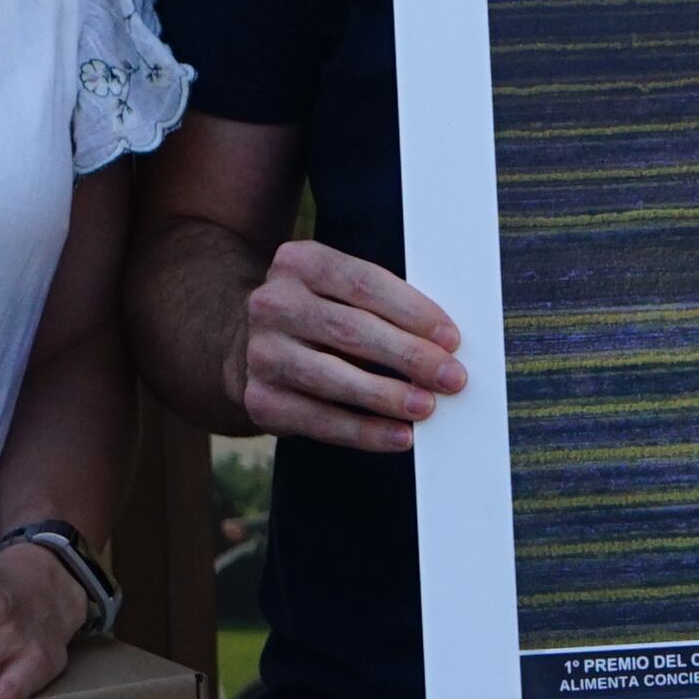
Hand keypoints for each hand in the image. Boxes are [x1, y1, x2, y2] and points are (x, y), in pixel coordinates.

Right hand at [231, 239, 464, 452]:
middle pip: (351, 330)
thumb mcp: (339, 290)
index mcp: (300, 262)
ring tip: (426, 407)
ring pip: (332, 377)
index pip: (364, 283)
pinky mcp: (260, 398)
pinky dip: (364, 431)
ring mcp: (262, 352)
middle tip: (451, 378)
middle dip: (408, 356)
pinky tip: (398, 435)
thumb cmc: (321, 315)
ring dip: (386, 396)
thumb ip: (383, 305)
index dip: (412, 311)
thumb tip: (445, 344)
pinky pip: (319, 419)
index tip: (451, 338)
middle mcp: (273, 304)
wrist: (247, 345)